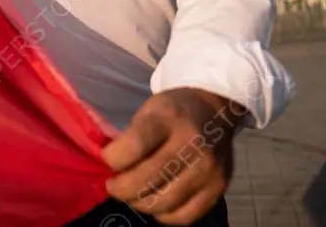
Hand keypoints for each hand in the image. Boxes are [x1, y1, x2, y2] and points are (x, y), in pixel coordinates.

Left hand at [102, 87, 244, 224]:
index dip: (113, 159)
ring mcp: (208, 169)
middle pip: (146, 180)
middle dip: (121, 188)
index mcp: (169, 117)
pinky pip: (184, 216)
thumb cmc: (172, 112)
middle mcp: (192, 144)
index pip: (135, 145)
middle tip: (114, 186)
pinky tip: (157, 200)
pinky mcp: (218, 189)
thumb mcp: (148, 110)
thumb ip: (129, 138)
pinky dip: (164, 214)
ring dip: (139, 203)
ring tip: (134, 194)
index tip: (107, 160)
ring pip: (163, 203)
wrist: (215, 112)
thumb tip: (108, 169)